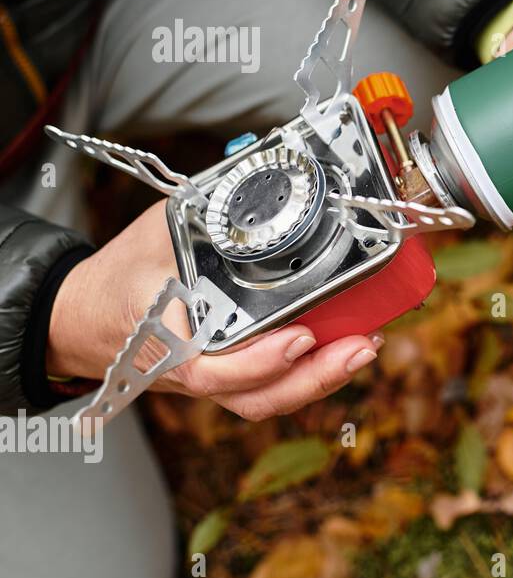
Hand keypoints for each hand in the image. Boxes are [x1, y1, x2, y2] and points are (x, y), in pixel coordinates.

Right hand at [47, 201, 382, 420]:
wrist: (83, 316)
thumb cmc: (121, 276)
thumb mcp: (160, 231)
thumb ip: (210, 212)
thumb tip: (262, 177)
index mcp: (165, 336)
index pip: (209, 366)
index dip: (258, 362)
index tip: (300, 337)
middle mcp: (190, 369)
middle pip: (254, 395)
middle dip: (313, 377)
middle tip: (360, 346)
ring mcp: (209, 381)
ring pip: (264, 400)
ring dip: (319, 380)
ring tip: (363, 348)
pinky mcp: (223, 380)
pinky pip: (266, 391)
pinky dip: (306, 377)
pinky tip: (343, 351)